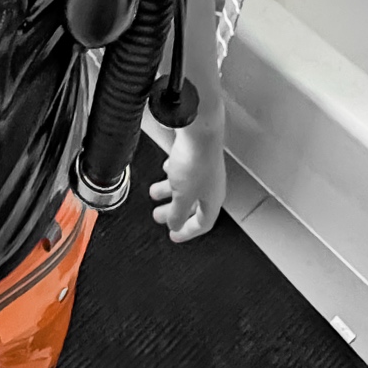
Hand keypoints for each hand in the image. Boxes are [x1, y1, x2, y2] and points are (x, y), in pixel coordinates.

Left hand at [145, 110, 225, 242]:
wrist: (199, 130)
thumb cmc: (195, 162)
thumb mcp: (182, 195)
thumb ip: (177, 212)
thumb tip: (174, 225)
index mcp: (213, 199)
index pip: (203, 223)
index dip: (188, 232)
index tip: (174, 236)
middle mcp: (211, 185)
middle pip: (192, 205)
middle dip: (174, 211)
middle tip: (159, 216)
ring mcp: (204, 169)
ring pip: (186, 186)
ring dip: (169, 191)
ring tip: (154, 192)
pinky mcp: (196, 155)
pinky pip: (184, 170)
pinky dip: (173, 174)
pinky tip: (166, 169)